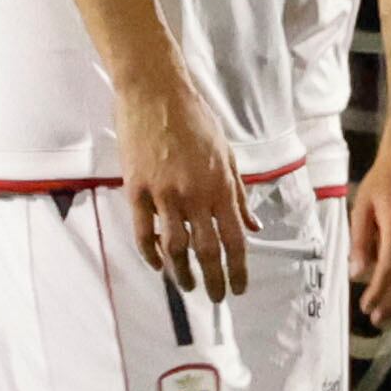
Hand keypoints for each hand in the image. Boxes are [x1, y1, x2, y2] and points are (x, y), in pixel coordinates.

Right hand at [116, 61, 250, 300]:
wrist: (155, 92)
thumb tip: (253, 225)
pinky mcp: (137, 188)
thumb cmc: (194, 118)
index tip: (239, 288)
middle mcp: (196, 194)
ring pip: (175, 246)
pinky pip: (143, 230)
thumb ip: (239, 194)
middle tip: (216, 297)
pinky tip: (155, 263)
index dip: (239, 269)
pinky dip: (149, 252)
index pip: (235, 240)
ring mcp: (164, 193)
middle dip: (214, 280)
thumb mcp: (227, 155)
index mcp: (222, 186)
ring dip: (181, 272)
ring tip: (185, 286)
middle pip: (207, 250)